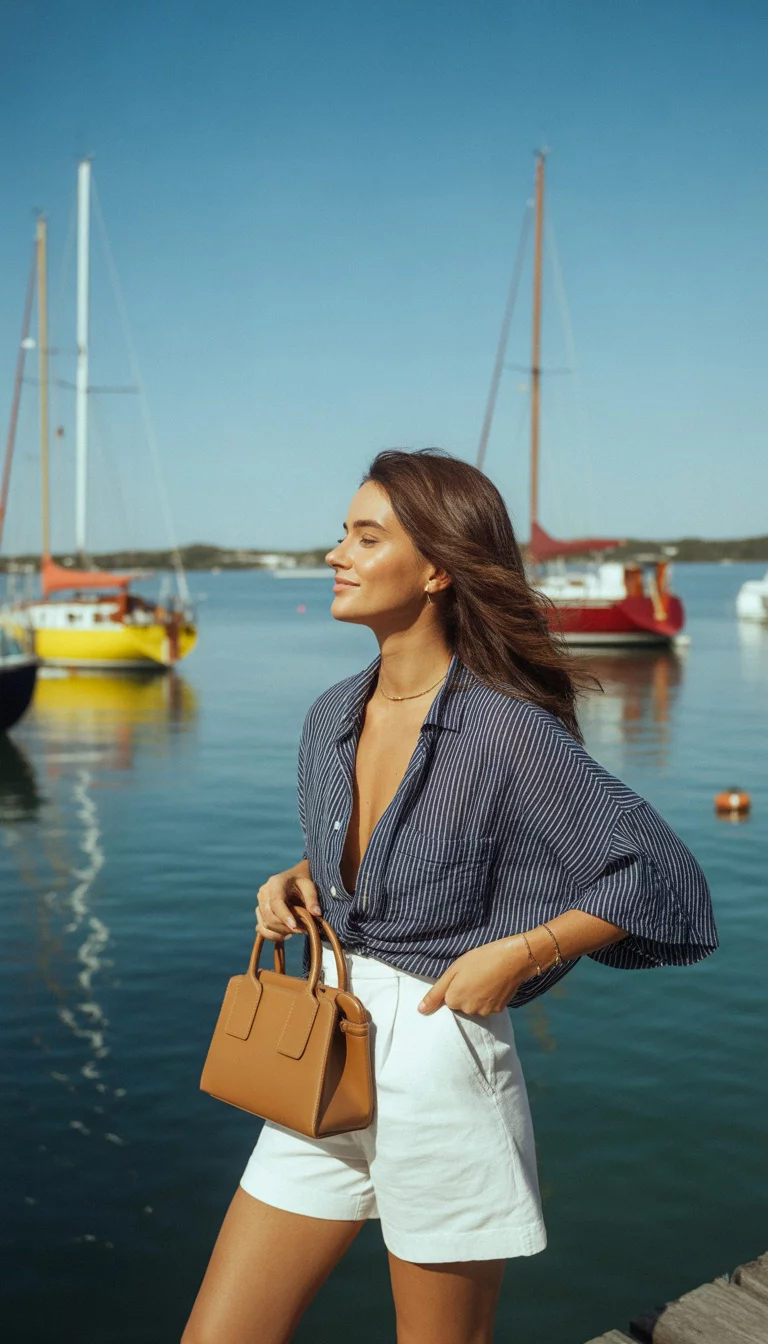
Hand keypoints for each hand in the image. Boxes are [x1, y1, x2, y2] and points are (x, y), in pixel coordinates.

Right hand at [255, 865, 320, 941]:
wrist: (293, 881)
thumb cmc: (301, 883)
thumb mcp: (310, 886)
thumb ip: (312, 899)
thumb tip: (316, 913)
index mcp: (275, 883)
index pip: (276, 902)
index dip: (284, 916)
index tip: (295, 926)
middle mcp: (264, 893)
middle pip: (269, 915)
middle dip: (285, 926)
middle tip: (302, 930)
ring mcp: (259, 903)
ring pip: (266, 924)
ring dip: (281, 931)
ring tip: (296, 930)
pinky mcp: (259, 913)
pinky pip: (261, 929)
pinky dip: (272, 935)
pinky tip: (286, 934)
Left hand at [417, 937, 535, 1015]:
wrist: (512, 959)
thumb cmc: (480, 959)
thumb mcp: (453, 971)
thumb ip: (436, 993)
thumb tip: (420, 1011)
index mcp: (454, 999)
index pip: (447, 1000)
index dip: (454, 986)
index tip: (463, 976)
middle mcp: (468, 1010)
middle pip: (461, 1005)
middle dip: (465, 993)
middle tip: (475, 975)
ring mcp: (484, 1011)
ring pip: (475, 1006)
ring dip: (477, 996)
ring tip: (485, 978)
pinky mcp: (498, 1010)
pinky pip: (488, 1006)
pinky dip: (489, 998)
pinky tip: (494, 984)